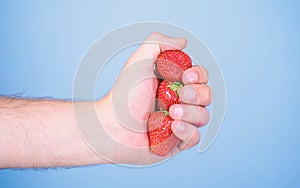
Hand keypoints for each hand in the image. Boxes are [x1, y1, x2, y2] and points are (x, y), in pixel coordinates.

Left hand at [95, 32, 211, 164]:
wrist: (112, 127)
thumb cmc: (123, 96)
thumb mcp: (138, 62)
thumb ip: (158, 43)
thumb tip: (183, 42)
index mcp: (174, 84)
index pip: (200, 77)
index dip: (199, 75)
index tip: (186, 77)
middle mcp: (179, 102)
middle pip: (206, 95)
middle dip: (197, 94)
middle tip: (179, 96)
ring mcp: (179, 122)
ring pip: (203, 116)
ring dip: (190, 113)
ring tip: (171, 113)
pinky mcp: (176, 142)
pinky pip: (195, 137)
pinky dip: (187, 132)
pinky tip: (173, 128)